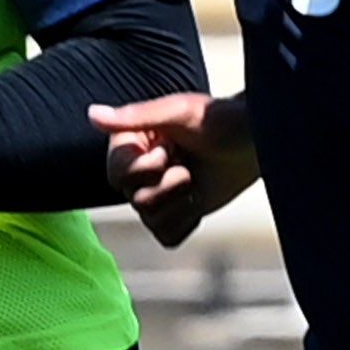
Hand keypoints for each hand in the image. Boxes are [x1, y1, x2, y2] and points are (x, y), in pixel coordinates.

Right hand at [93, 90, 255, 246]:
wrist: (257, 142)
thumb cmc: (220, 120)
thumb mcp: (177, 113)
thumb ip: (135, 117)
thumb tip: (92, 114)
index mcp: (131, 144)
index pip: (118, 174)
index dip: (148, 168)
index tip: (172, 148)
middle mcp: (138, 172)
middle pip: (135, 200)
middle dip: (170, 184)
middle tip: (188, 164)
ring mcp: (157, 196)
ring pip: (150, 219)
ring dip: (181, 202)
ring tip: (196, 180)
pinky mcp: (176, 216)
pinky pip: (167, 237)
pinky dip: (186, 222)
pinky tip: (198, 200)